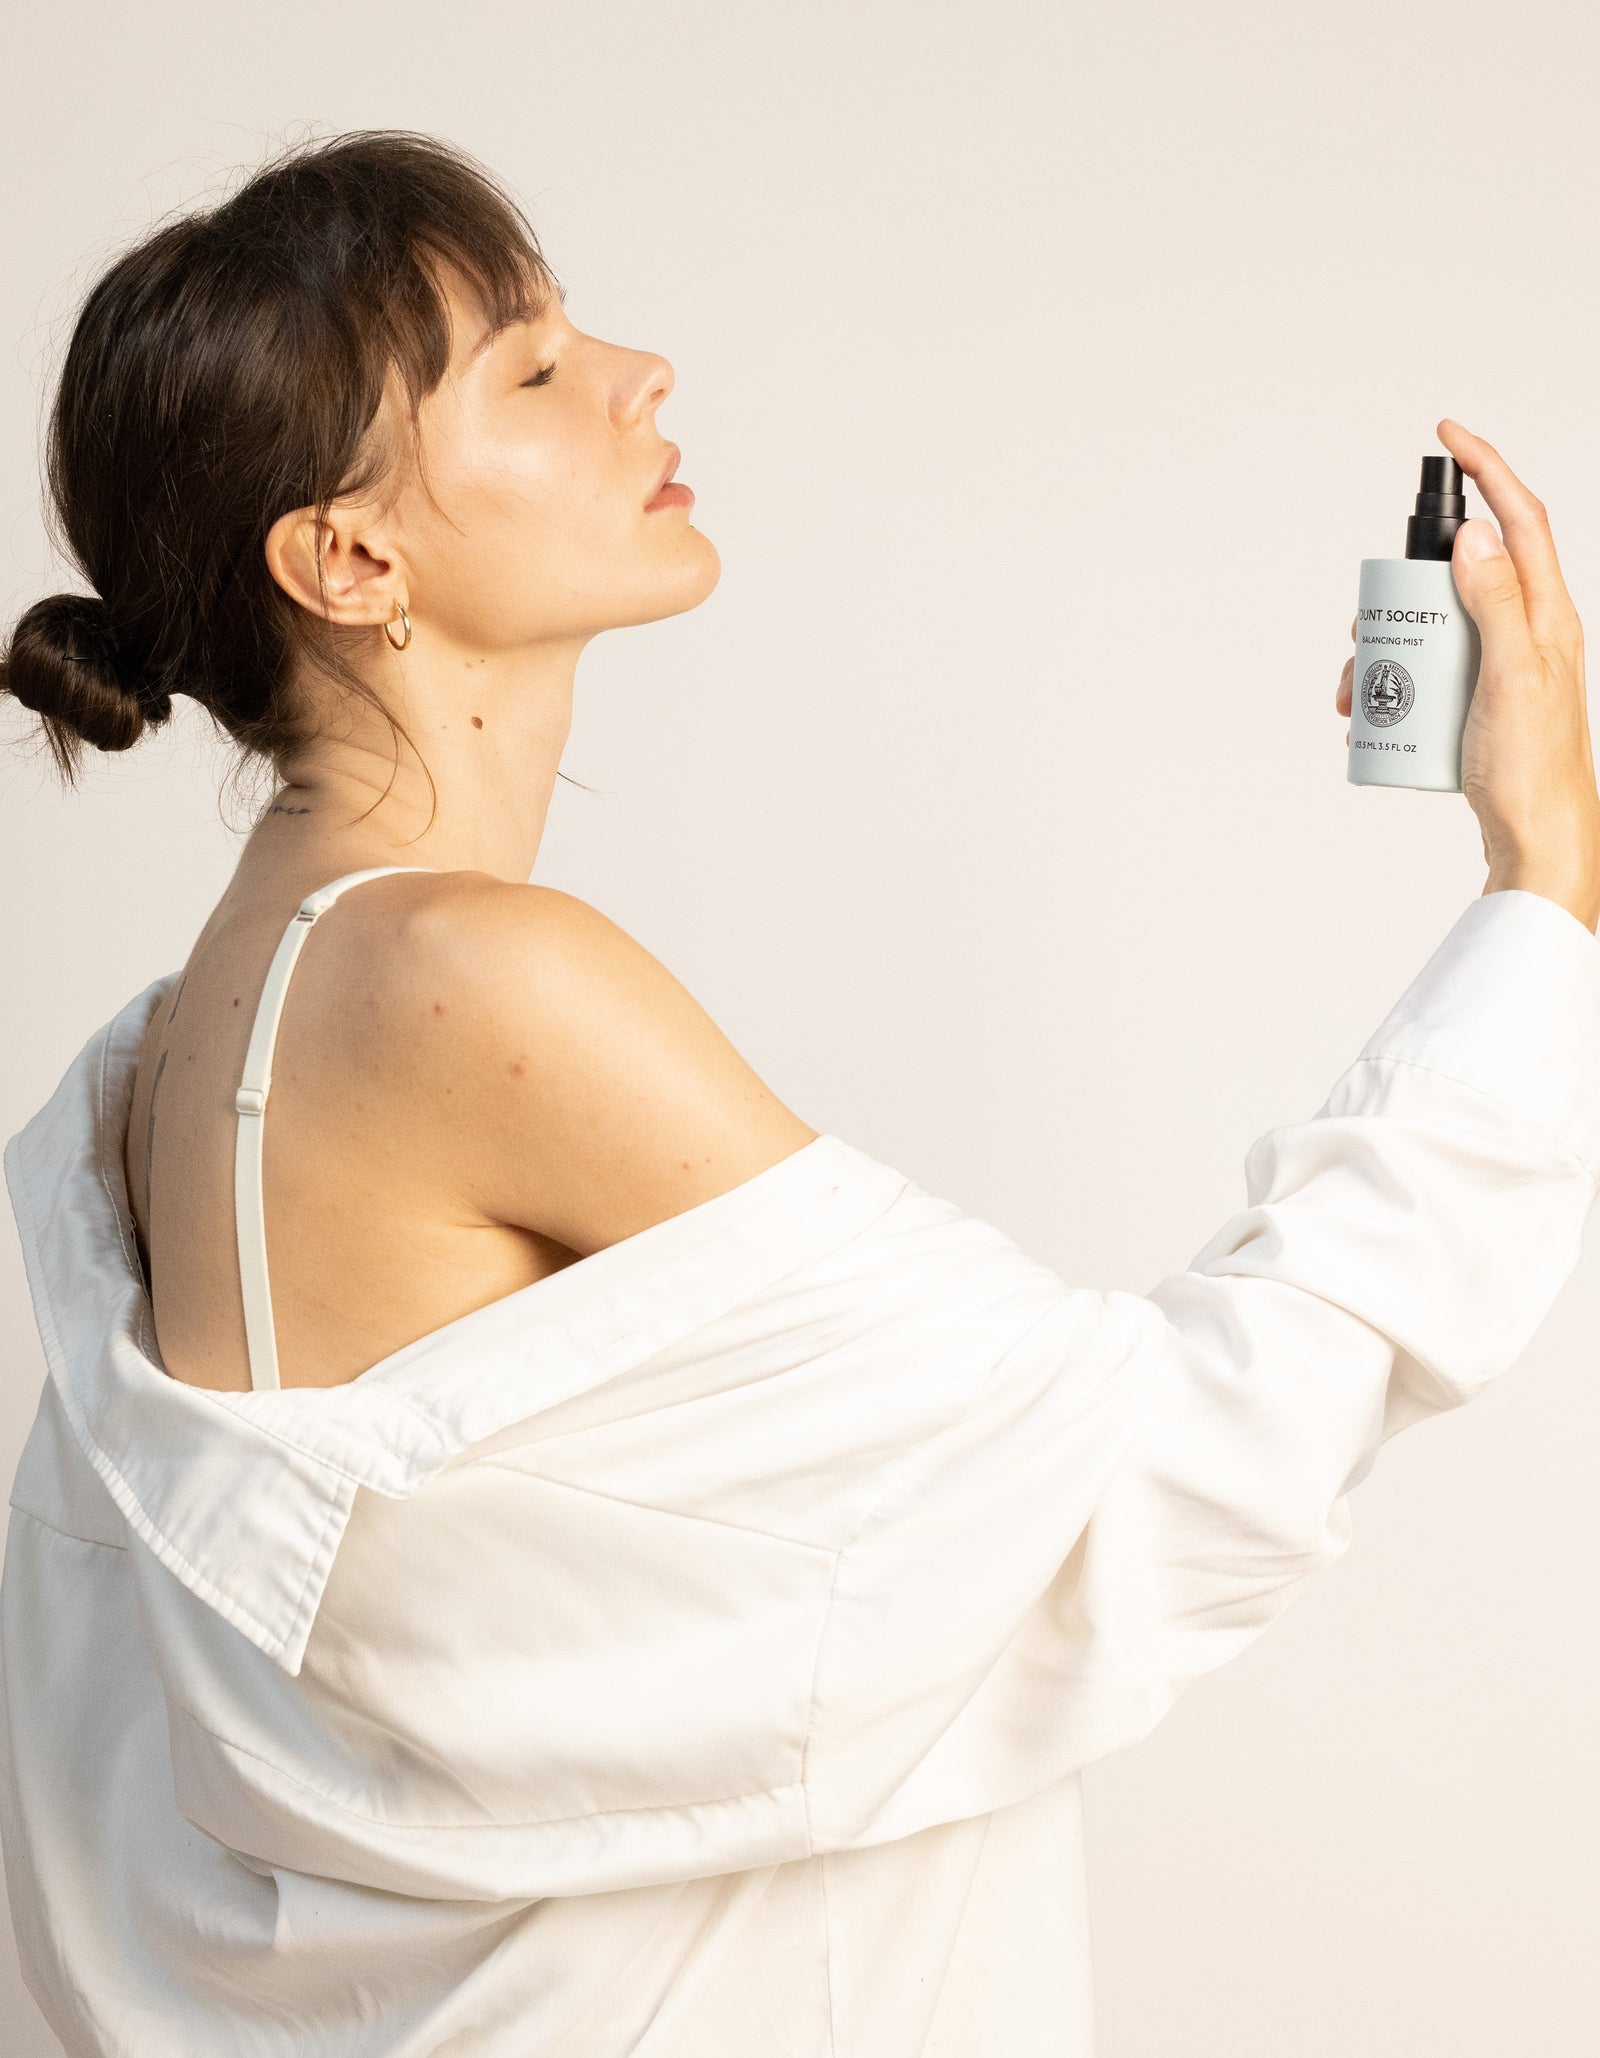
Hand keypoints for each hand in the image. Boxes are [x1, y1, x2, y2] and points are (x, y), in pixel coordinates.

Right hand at [1337, 422, 1599, 933]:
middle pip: (1461, 574)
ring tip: (1355, 684)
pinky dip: (1394, 683)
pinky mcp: (1481, 703)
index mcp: (1548, 615)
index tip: (1447, 434)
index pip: (1520, 519)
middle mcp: (1529, 633)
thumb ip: (1496, 602)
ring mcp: (1504, 668)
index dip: (1487, 468)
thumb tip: (1473, 537)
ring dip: (1388, 644)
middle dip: (1403, 586)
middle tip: (1369, 618)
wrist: (1540, 843)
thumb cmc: (1534, 770)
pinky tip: (1369, 713)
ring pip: (1436, 626)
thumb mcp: (1513, 677)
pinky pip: (1431, 672)